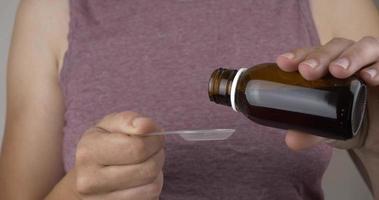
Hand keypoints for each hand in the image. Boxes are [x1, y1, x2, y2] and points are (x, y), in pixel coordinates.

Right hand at [74, 112, 164, 199]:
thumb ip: (129, 120)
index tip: (155, 136)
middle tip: (153, 150)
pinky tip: (140, 180)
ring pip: (152, 187)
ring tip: (145, 164)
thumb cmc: (104, 145)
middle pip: (148, 169)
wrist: (88, 177)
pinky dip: (151, 188)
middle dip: (158, 155)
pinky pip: (149, 199)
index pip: (137, 147)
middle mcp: (89, 180)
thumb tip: (146, 126)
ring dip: (156, 173)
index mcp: (88, 151)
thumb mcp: (111, 125)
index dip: (155, 140)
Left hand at [276, 37, 378, 153]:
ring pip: (364, 47)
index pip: (311, 53)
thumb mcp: (326, 127)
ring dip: (351, 57)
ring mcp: (373, 61)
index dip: (298, 55)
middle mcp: (349, 56)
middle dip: (320, 57)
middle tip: (308, 71)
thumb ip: (310, 132)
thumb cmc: (347, 118)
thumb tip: (292, 140)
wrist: (377, 130)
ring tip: (338, 70)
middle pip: (336, 47)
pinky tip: (370, 77)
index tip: (283, 63)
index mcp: (327, 64)